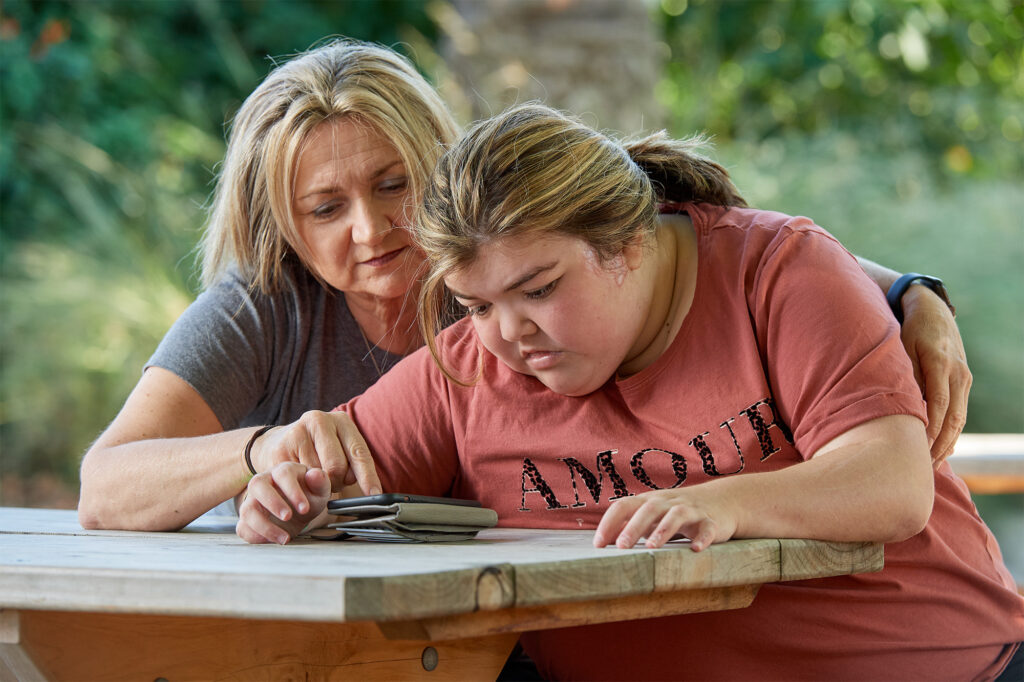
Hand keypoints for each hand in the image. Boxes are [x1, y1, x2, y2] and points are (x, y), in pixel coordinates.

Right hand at [236, 462, 330, 543]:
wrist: (300, 510)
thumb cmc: (309, 495)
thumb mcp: (319, 489)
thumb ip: (320, 481)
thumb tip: (315, 474)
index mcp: (282, 471)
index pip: (282, 474)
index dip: (293, 491)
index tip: (305, 508)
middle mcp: (264, 482)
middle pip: (257, 485)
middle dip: (272, 503)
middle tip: (288, 517)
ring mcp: (252, 500)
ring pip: (248, 510)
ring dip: (265, 526)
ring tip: (285, 538)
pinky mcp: (248, 519)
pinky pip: (243, 528)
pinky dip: (256, 537)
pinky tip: (273, 540)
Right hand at [248, 410, 381, 494]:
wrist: (276, 443)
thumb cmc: (318, 451)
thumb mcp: (339, 450)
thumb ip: (352, 466)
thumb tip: (369, 492)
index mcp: (341, 420)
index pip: (359, 452)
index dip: (368, 476)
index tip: (374, 494)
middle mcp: (320, 420)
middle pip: (337, 467)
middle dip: (337, 482)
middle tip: (331, 482)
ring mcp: (298, 432)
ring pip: (317, 476)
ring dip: (318, 485)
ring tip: (314, 477)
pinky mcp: (281, 448)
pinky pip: (298, 479)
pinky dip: (302, 486)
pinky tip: (300, 478)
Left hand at [592, 488, 737, 550]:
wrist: (722, 502)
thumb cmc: (676, 512)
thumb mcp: (652, 515)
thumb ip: (629, 525)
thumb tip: (601, 540)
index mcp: (649, 501)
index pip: (624, 506)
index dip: (609, 523)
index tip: (598, 544)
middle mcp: (668, 502)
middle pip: (648, 509)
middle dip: (633, 527)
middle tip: (621, 547)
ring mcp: (691, 510)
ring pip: (677, 515)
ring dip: (663, 530)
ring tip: (651, 547)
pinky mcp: (711, 522)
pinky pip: (708, 528)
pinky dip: (702, 538)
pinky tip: (695, 549)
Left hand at [899, 286, 971, 465]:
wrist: (930, 310)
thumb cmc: (907, 329)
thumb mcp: (902, 346)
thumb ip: (905, 374)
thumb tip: (902, 404)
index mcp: (939, 362)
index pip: (938, 404)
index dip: (930, 429)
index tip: (918, 450)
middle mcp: (956, 372)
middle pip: (953, 416)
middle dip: (939, 444)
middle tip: (922, 466)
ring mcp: (963, 377)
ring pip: (959, 417)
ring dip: (947, 442)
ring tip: (930, 464)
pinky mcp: (963, 382)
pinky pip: (960, 412)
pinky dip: (951, 432)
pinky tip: (941, 449)